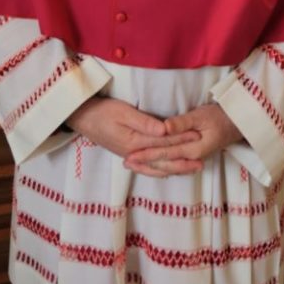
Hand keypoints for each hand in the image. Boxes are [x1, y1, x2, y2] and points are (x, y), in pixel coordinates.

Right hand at [67, 97, 197, 162]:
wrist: (82, 118)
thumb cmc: (102, 112)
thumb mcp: (123, 112)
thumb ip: (144, 122)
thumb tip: (165, 130)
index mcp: (135, 143)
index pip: (163, 142)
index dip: (181, 139)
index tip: (197, 136)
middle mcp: (134, 154)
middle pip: (162, 160)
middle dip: (182, 161)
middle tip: (201, 163)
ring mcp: (130, 156)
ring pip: (156, 167)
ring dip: (174, 169)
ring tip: (190, 170)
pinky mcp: (127, 154)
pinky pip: (147, 167)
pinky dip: (159, 170)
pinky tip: (167, 171)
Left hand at [124, 103, 242, 177]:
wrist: (236, 124)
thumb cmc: (219, 117)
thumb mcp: (201, 115)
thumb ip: (182, 123)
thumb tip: (164, 128)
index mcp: (193, 149)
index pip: (165, 153)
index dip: (147, 154)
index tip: (131, 154)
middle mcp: (192, 158)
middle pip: (164, 163)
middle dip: (144, 163)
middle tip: (126, 163)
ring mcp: (193, 158)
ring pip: (168, 166)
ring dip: (150, 165)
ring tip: (133, 165)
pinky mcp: (192, 155)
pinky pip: (173, 164)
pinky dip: (160, 165)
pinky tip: (151, 164)